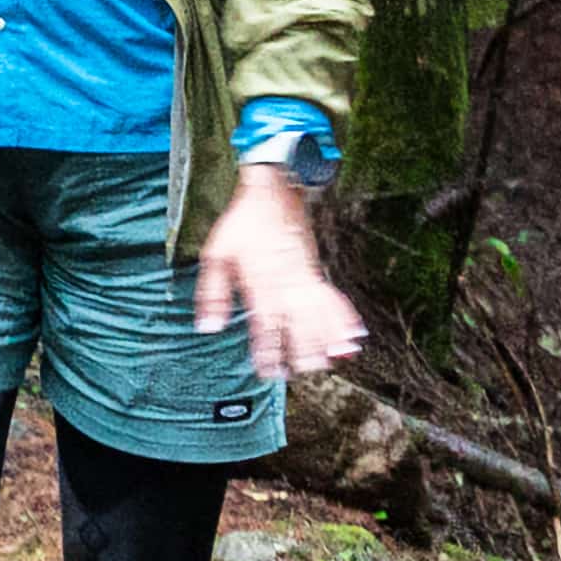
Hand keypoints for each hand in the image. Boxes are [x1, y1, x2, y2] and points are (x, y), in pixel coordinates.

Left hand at [192, 156, 367, 389]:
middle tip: (304, 371)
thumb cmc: (241, 223)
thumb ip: (211, 294)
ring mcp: (304, 276)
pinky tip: (353, 335)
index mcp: (259, 282)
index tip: (269, 370)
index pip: (265, 323)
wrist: (271, 190)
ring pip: (318, 314)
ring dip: (325, 339)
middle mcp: (285, 282)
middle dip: (301, 349)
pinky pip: (333, 297)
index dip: (268, 349)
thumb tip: (207, 326)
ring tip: (330, 361)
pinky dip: (344, 316)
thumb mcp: (215, 254)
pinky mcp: (315, 270)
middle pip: (297, 322)